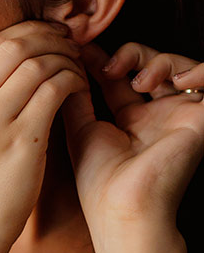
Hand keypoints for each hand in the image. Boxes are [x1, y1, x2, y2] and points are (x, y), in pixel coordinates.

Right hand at [0, 21, 84, 248]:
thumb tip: (17, 56)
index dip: (28, 31)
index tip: (50, 37)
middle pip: (16, 45)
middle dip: (50, 38)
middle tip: (71, 45)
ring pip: (39, 63)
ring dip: (66, 59)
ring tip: (78, 68)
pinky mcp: (20, 139)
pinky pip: (55, 90)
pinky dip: (73, 81)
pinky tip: (80, 88)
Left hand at [63, 41, 203, 252]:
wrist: (125, 208)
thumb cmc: (100, 182)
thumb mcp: (81, 131)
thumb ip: (76, 99)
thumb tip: (63, 66)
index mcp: (131, 121)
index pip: (120, 77)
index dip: (102, 57)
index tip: (81, 44)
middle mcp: (158, 116)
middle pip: (150, 65)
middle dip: (129, 54)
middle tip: (108, 64)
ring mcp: (180, 115)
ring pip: (179, 65)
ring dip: (156, 59)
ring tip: (136, 78)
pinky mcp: (200, 117)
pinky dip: (196, 68)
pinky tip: (168, 79)